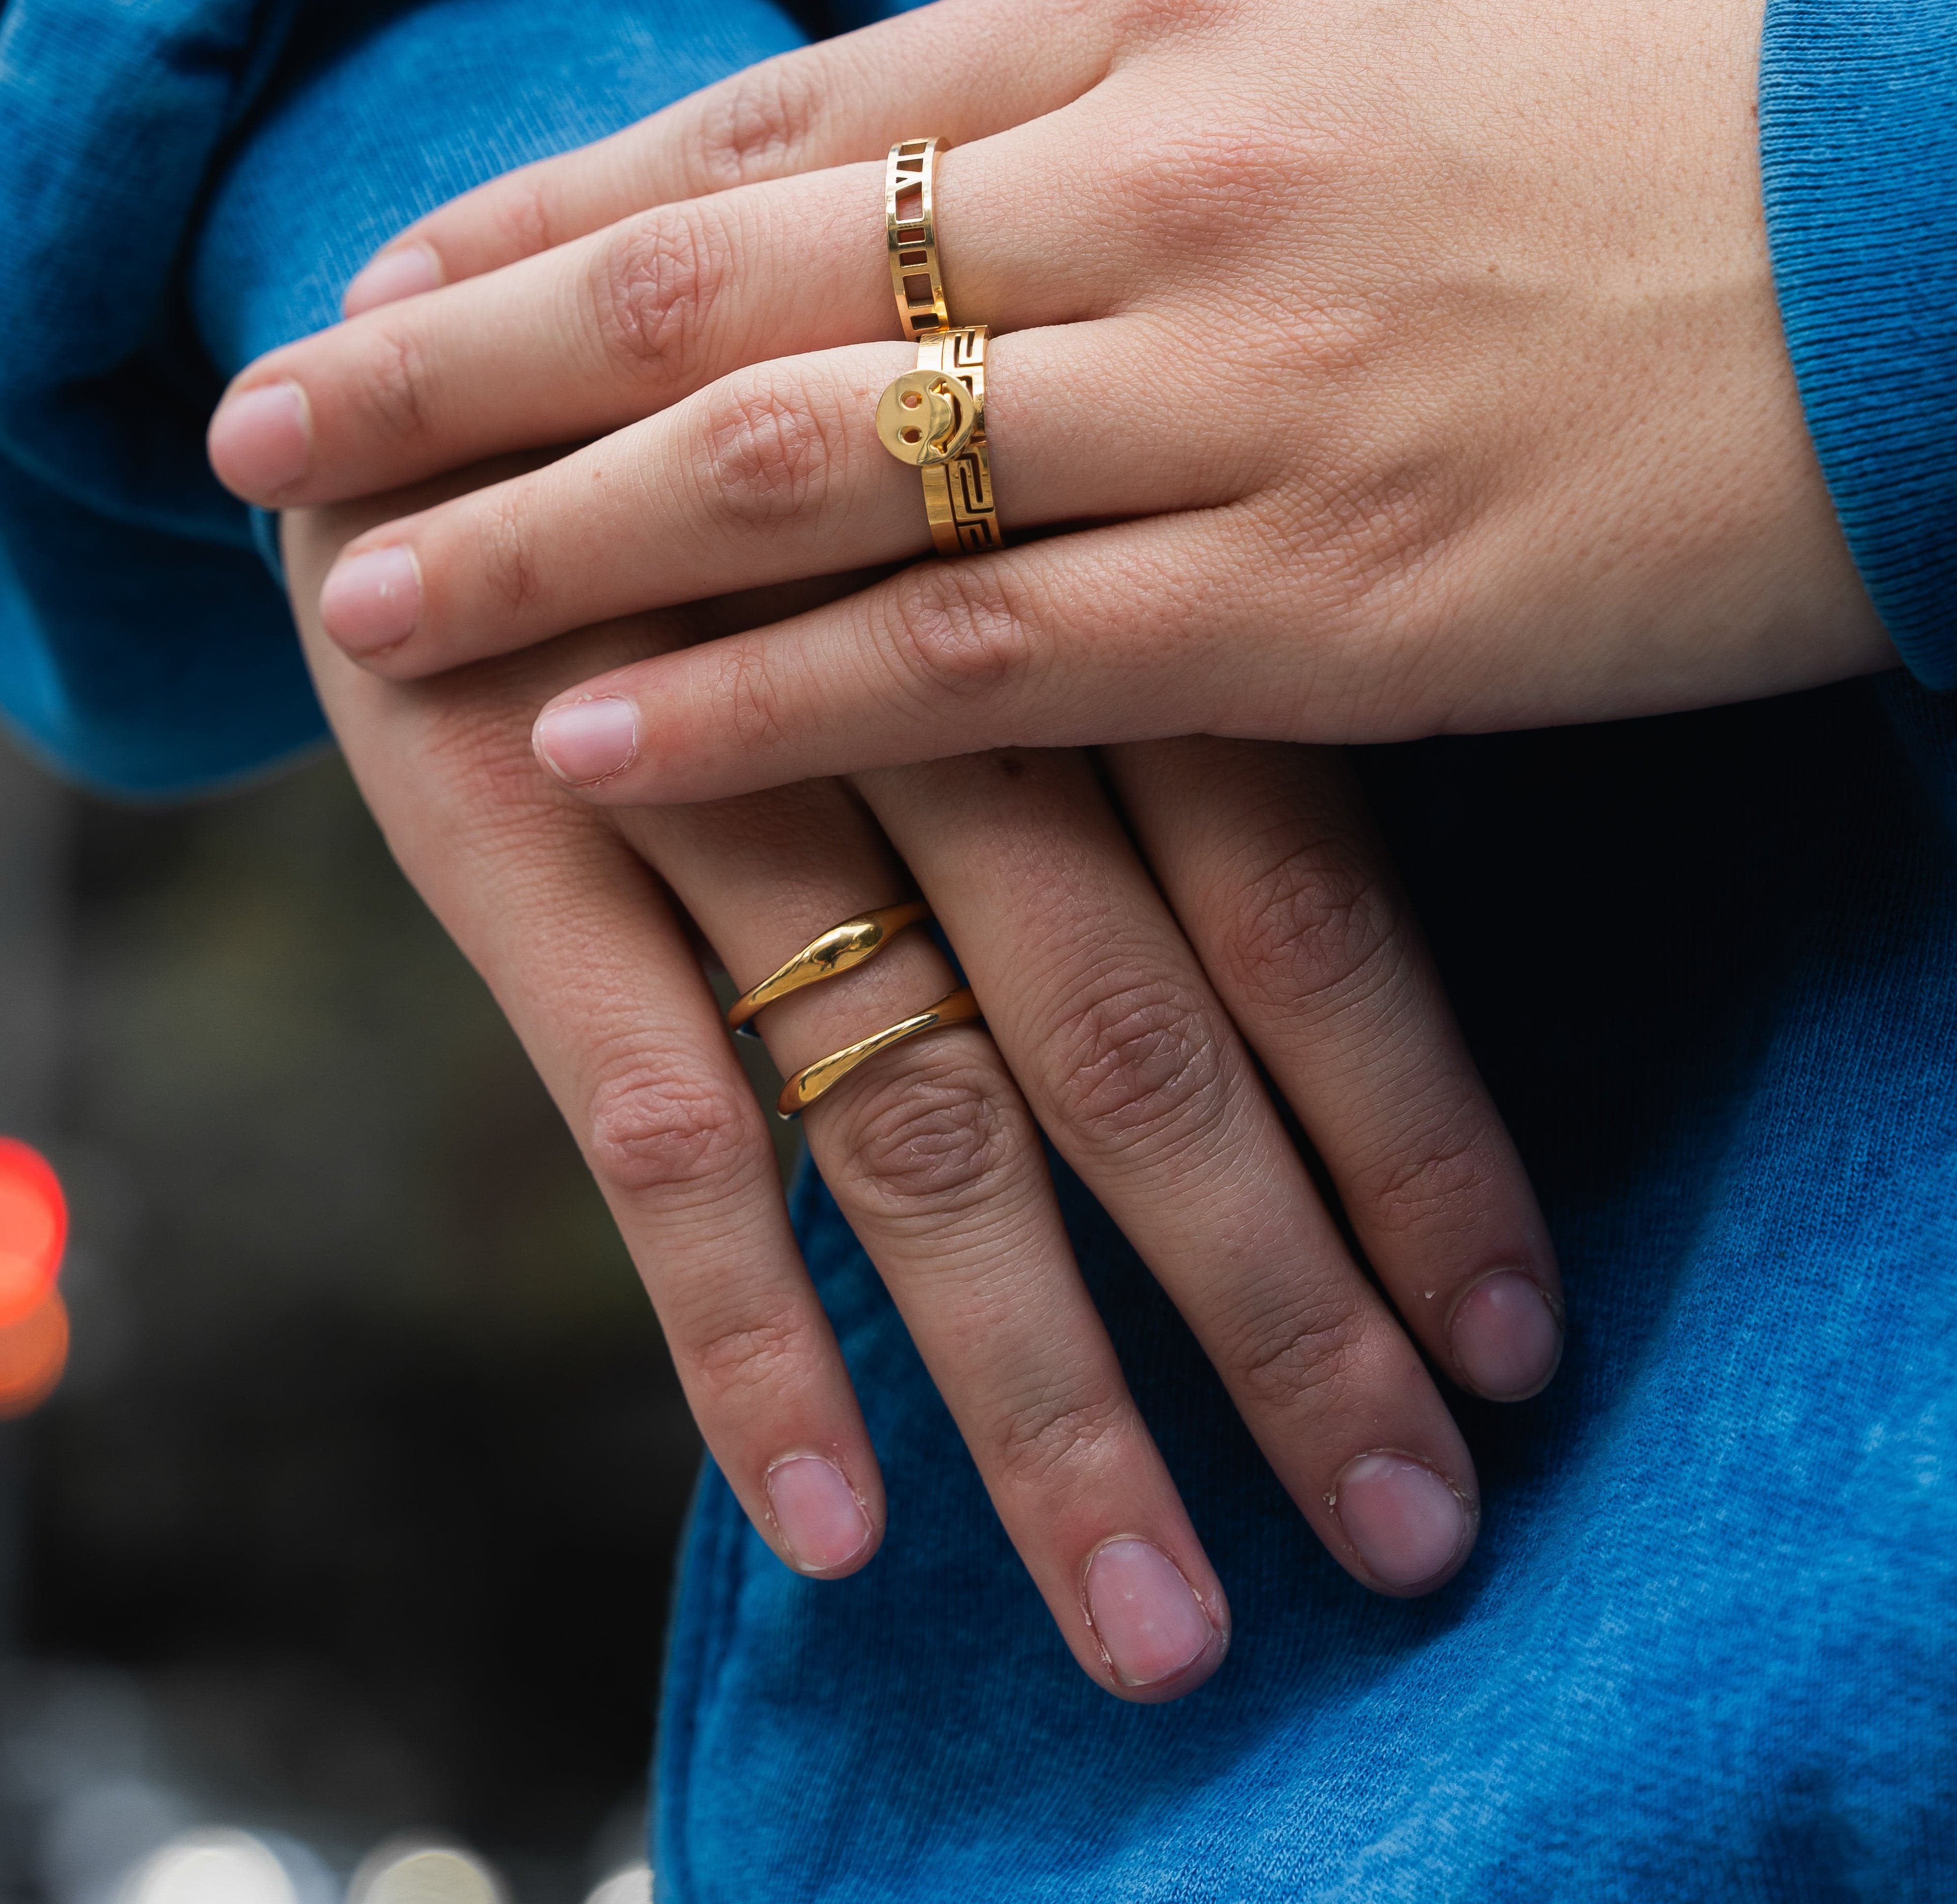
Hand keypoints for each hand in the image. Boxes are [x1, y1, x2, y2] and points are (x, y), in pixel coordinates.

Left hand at [217, 0, 1894, 806]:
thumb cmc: (1655, 102)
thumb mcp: (1357, 9)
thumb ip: (1115, 79)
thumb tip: (906, 146)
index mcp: (1158, 21)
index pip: (764, 130)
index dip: (543, 216)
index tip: (385, 288)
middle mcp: (1151, 194)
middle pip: (711, 288)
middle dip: (456, 367)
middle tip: (261, 437)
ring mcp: (1226, 400)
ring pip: (793, 478)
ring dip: (543, 545)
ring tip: (356, 606)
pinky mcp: (1316, 606)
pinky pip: (968, 654)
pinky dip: (760, 698)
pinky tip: (590, 737)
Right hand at [278, 491, 1561, 1696]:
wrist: (439, 331)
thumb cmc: (772, 441)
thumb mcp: (981, 488)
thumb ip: (1155, 658)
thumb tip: (1354, 942)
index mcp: (1067, 582)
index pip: (1297, 891)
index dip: (1411, 1126)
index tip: (1517, 1346)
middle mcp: (918, 688)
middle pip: (1136, 1033)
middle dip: (1280, 1306)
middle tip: (1411, 1540)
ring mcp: (705, 771)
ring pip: (916, 1114)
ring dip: (1044, 1388)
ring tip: (1156, 1625)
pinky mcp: (515, 841)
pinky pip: (651, 1124)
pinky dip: (744, 1333)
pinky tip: (842, 1523)